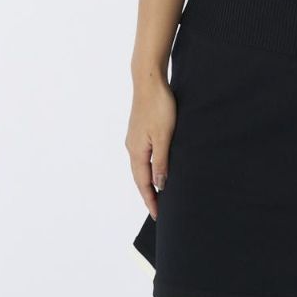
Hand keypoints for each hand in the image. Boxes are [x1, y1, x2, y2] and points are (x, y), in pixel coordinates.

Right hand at [125, 77, 176, 219]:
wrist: (149, 81)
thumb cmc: (159, 106)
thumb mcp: (164, 136)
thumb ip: (161, 161)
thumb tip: (159, 185)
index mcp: (137, 151)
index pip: (143, 183)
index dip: (151, 200)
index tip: (157, 216)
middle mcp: (132, 147)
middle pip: (139, 177)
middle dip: (148, 194)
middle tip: (158, 210)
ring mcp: (134, 138)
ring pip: (140, 166)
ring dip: (148, 181)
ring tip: (158, 194)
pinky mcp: (139, 130)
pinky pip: (143, 155)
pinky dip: (148, 167)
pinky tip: (155, 167)